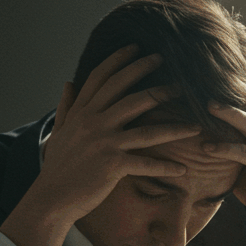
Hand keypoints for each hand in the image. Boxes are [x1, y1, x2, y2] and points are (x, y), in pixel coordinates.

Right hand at [1, 45, 201, 245]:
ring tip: (194, 123)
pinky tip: (182, 170)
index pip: (101, 78)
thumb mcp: (59, 132)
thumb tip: (69, 82)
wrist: (51, 198)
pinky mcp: (111, 165)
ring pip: (145, 128)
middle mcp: (93, 122)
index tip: (136, 48)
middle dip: (152, 79)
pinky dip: (165, 167)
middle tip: (173, 70)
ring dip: (173, 125)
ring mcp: (103, 142)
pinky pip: (145, 163)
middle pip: (127, 92)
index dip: (119, 60)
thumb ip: (65, 106)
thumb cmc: (58, 167)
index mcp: (81, 112)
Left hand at [202, 82, 245, 245]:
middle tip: (206, 74)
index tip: (220, 59)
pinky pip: (244, 153)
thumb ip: (226, 137)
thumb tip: (196, 125)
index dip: (239, 75)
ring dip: (228, 112)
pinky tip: (207, 147)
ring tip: (206, 104)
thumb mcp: (238, 155)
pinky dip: (225, 149)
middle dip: (231, 86)